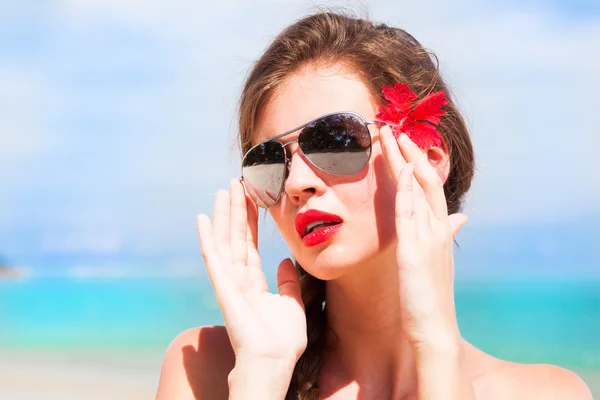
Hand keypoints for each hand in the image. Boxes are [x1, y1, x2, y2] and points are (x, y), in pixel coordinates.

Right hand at [196, 178, 306, 366]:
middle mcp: (238, 278)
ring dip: (223, 215)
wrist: (274, 362)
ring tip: (223, 191)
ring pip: (224, 241)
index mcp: (253, 282)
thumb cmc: (282, 340)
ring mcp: (229, 282)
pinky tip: (203, 219)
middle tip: (235, 184)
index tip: (251, 198)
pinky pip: (214, 258)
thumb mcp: (292, 303)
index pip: (249, 244)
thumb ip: (288, 282)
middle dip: (236, 210)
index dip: (249, 221)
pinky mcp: (224, 288)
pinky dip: (208, 238)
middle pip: (235, 237)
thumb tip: (285, 262)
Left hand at [380, 126, 467, 347]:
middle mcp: (438, 228)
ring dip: (403, 160)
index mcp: (440, 229)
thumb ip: (446, 234)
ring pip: (416, 188)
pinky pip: (410, 213)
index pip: (429, 188)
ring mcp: (428, 236)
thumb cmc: (431, 296)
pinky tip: (399, 171)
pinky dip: (405, 190)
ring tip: (390, 135)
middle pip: (424, 180)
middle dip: (409, 152)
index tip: (405, 145)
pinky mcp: (416, 250)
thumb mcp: (439, 260)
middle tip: (394, 128)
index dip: (417, 164)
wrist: (435, 328)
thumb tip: (460, 217)